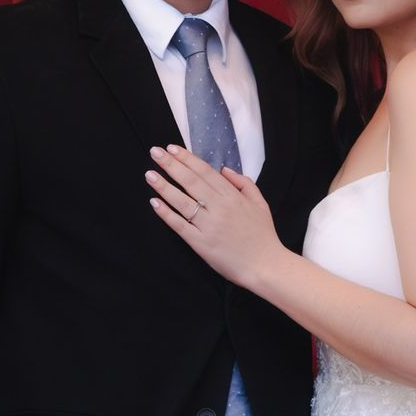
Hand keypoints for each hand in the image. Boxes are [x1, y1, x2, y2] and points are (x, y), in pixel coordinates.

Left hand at [145, 144, 284, 288]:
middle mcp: (219, 208)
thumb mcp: (260, 203)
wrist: (266, 266)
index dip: (187, 159)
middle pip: (191, 181)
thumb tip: (224, 170)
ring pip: (182, 201)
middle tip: (155, 152)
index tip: (172, 149)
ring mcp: (208, 226)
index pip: (205, 172)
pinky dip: (166, 214)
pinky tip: (155, 202)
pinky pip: (180, 226)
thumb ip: (244, 183)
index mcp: (232, 196)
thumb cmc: (263, 235)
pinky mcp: (201, 244)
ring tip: (150, 174)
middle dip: (171, 165)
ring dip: (164, 186)